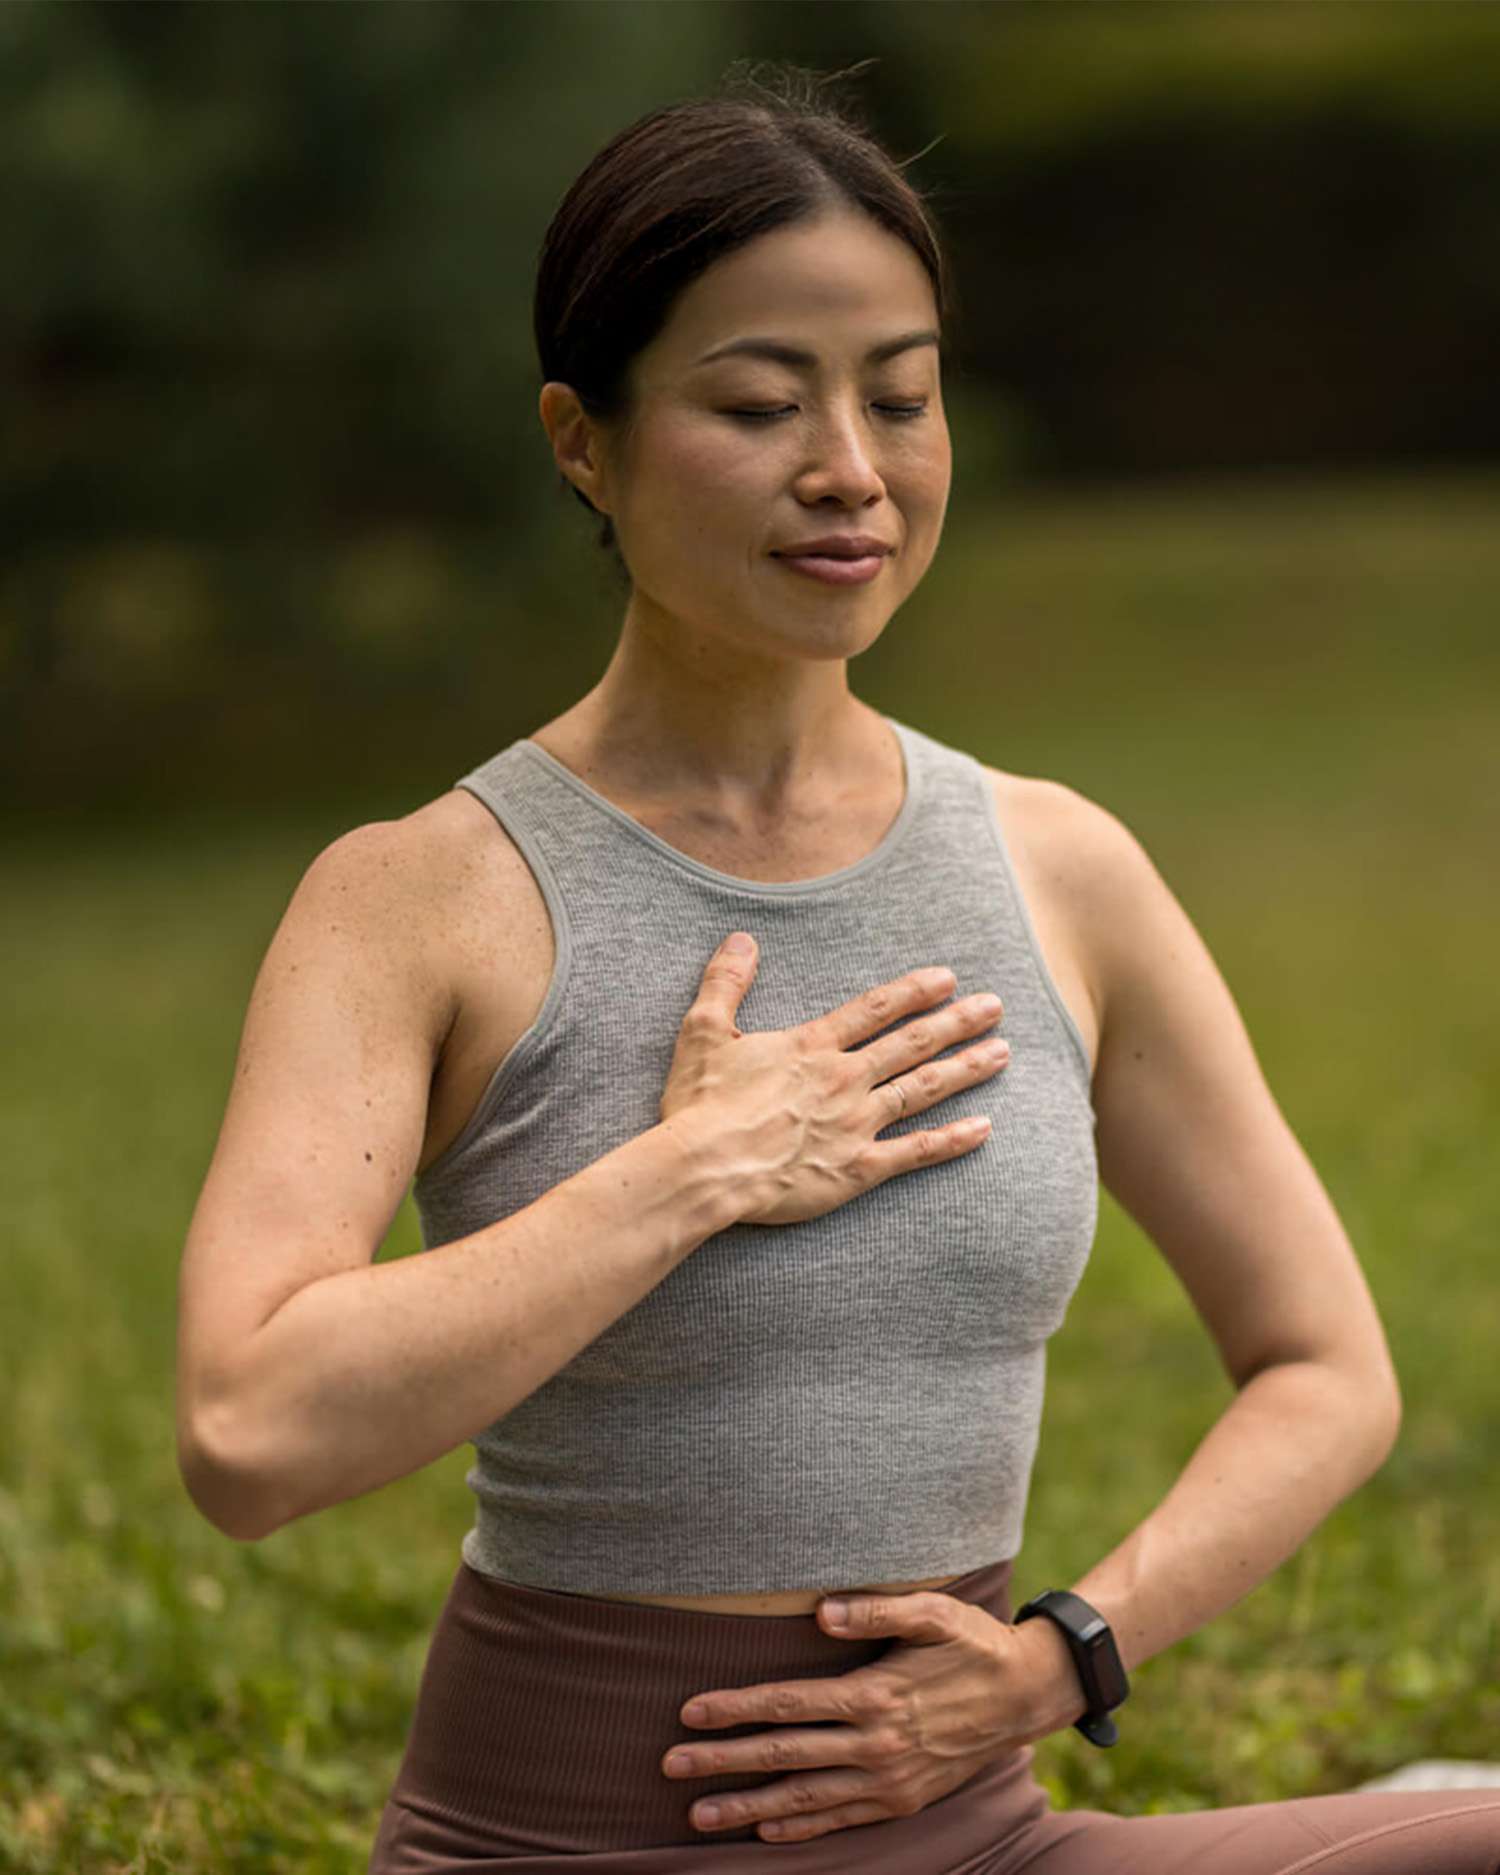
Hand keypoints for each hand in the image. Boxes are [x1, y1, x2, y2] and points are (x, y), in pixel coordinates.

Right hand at [660, 932, 1008, 1225]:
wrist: (703, 1169)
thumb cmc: (699, 1105)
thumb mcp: (703, 1031)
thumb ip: (726, 982)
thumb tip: (743, 939)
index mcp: (812, 1047)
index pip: (875, 1010)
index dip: (914, 991)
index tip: (949, 978)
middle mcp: (844, 1079)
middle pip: (913, 1044)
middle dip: (958, 1022)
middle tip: (996, 1007)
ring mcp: (855, 1124)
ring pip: (924, 1089)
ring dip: (966, 1069)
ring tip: (1002, 1053)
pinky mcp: (857, 1169)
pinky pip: (915, 1152)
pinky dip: (952, 1140)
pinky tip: (984, 1128)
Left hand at [661, 1589, 1079, 1842]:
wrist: (1027, 1695)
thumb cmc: (974, 1643)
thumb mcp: (933, 1612)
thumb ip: (875, 1610)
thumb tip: (820, 1612)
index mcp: (874, 1695)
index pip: (788, 1704)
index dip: (736, 1708)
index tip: (689, 1713)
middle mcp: (875, 1744)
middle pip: (784, 1755)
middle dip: (723, 1762)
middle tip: (671, 1767)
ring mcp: (888, 1780)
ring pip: (804, 1798)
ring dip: (749, 1808)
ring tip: (700, 1814)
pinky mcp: (901, 1800)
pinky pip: (841, 1820)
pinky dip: (801, 1829)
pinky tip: (767, 1833)